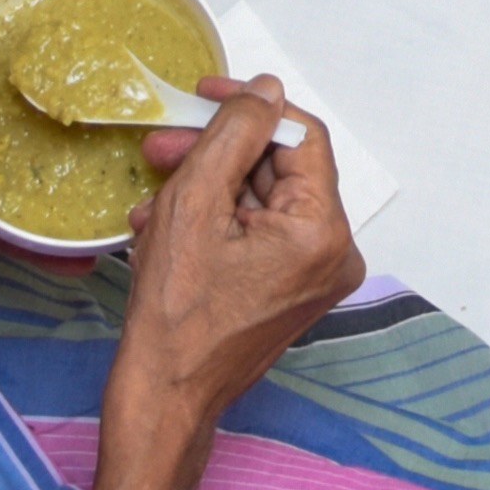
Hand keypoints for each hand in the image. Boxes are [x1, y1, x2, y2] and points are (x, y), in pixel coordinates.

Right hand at [113, 77, 359, 399]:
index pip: (299, 136)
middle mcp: (333, 254)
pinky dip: (216, 221)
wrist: (165, 398)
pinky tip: (166, 228)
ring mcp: (314, 275)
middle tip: (164, 149)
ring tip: (155, 199)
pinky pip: (259, 231)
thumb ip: (236, 134)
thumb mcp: (195, 203)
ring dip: (207, 189)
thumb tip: (265, 91)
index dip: (249, 109)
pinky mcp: (292, 288)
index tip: (205, 96)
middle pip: (279, 168)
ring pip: (262, 199)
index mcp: (323, 231)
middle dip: (217, 154)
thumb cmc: (176, 319)